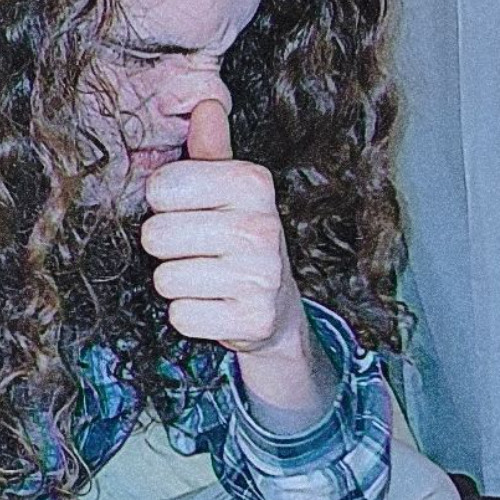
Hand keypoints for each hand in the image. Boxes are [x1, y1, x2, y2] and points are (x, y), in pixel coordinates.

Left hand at [141, 100, 306, 353]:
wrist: (275, 301)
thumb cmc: (242, 238)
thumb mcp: (230, 192)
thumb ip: (211, 151)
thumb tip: (204, 103)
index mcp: (253, 184)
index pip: (162, 187)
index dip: (164, 203)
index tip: (188, 210)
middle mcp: (262, 228)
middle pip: (156, 235)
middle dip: (167, 246)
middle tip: (197, 249)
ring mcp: (261, 278)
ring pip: (166, 280)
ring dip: (178, 282)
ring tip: (208, 277)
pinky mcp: (254, 320)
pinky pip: (182, 317)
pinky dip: (190, 314)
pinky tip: (215, 305)